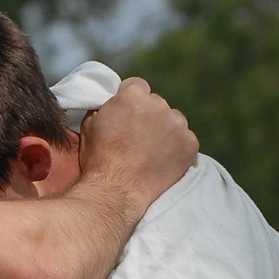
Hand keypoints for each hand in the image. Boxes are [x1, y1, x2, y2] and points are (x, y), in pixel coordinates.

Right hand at [78, 77, 197, 210]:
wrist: (116, 192)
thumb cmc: (98, 161)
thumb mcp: (88, 126)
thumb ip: (103, 108)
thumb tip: (109, 104)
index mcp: (132, 96)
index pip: (137, 86)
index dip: (130, 100)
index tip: (126, 115)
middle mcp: (158, 104)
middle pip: (156, 103)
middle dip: (148, 116)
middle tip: (136, 139)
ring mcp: (177, 124)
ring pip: (173, 121)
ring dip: (164, 131)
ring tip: (149, 153)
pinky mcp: (190, 144)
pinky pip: (185, 140)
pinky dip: (177, 149)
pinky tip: (161, 162)